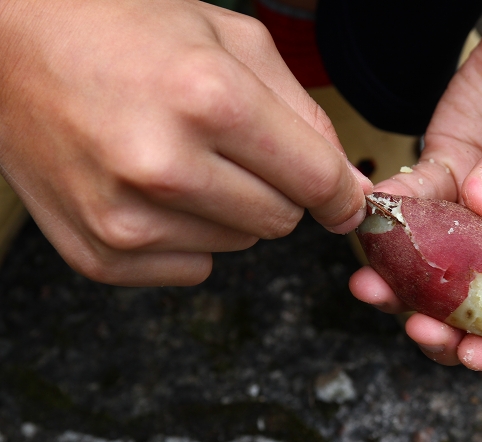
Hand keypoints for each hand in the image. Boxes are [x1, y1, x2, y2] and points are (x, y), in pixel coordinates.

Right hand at [0, 0, 370, 285]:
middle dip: (275, 188)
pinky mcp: (101, 253)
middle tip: (231, 147)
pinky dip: (189, 233)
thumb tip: (347, 189)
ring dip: (228, 208)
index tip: (344, 199)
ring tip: (180, 158)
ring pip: (240, 244)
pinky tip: (152, 190)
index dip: (341, 194)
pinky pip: (194, 266)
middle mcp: (165, 166)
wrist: (12, 49)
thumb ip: (305, 115)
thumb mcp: (232, 41)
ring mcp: (126, 218)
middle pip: (281, 221)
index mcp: (208, 99)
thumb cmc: (126, 33)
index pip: (318, 181)